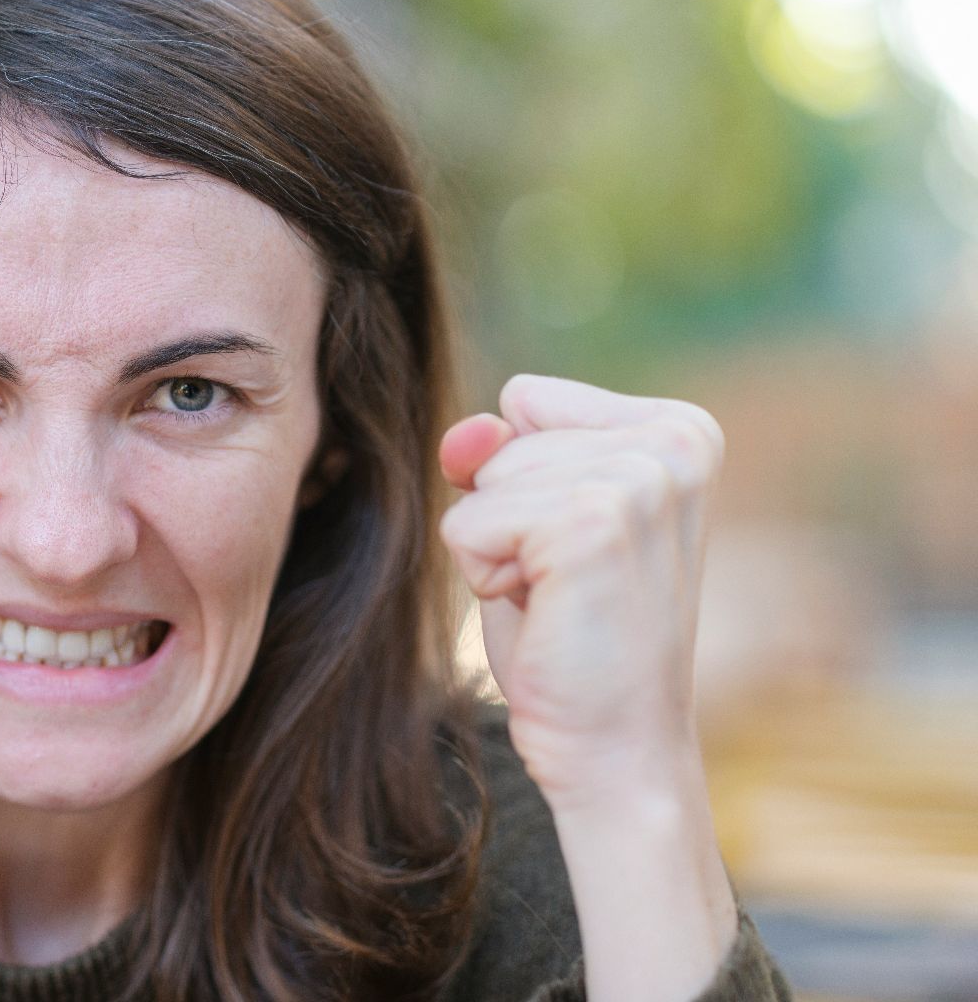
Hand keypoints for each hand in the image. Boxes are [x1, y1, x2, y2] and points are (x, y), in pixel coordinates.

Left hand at [436, 373, 724, 802]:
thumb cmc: (575, 637)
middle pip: (502, 439)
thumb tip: (467, 433)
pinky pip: (467, 522)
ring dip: (496, 550)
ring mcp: (639, 481)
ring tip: (560, 601)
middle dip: (507, 516)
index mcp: (681, 429)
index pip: (527, 400)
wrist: (615, 748)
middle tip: (568, 588)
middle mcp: (675, 442)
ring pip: (482, 480)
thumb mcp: (535, 518)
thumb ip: (499, 452)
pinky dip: (484, 576)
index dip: (522, 481)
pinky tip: (547, 616)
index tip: (575, 548)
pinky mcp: (592, 524)